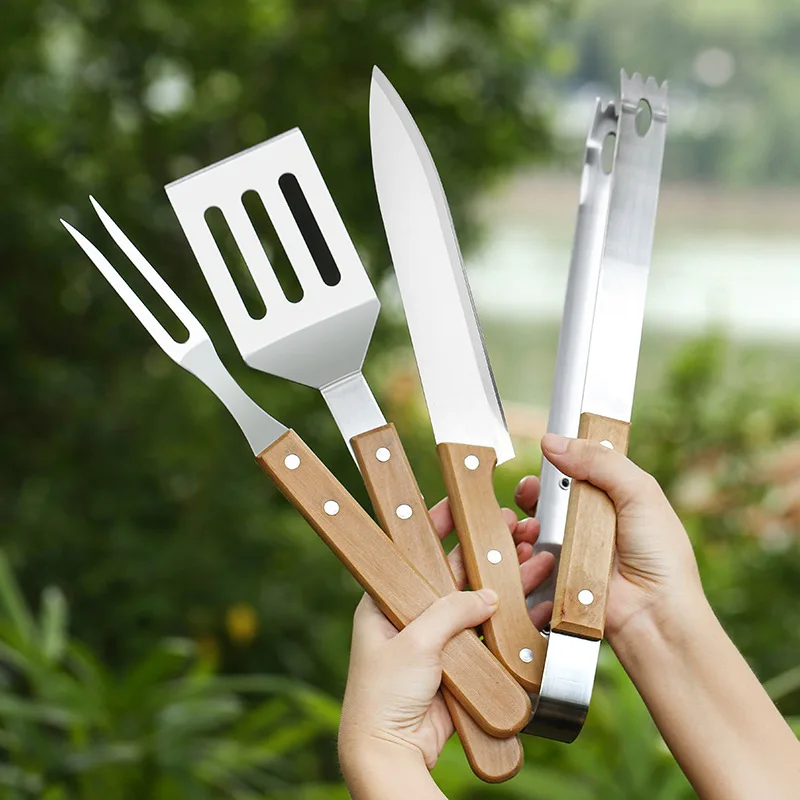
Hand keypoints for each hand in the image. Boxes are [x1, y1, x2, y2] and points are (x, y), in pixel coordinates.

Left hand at [338, 500, 553, 776]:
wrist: (391, 751)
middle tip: (519, 529)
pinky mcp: (461, 663)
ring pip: (480, 602)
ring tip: (539, 558)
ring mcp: (440, 638)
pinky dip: (515, 620)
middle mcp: (415, 613)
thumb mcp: (413, 642)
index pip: (416, 551)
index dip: (439, 524)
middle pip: (458, 572)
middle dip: (489, 552)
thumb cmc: (382, 694)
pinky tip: (539, 604)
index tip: (464, 504)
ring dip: (509, 582)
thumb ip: (451, 613)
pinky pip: (492, 635)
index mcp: (389, 598)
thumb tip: (488, 595)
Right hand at [515, 433, 702, 643]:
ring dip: (526, 519)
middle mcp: (590, 519)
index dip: (559, 460)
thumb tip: (553, 441)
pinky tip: (530, 548)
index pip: (577, 467)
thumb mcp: (639, 493)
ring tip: (530, 524)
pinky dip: (525, 549)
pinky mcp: (556, 574)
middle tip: (531, 491)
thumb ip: (600, 461)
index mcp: (612, 495)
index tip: (546, 453)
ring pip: (533, 523)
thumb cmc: (661, 556)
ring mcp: (572, 547)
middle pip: (548, 495)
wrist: (654, 614)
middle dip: (534, 490)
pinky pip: (530, 555)